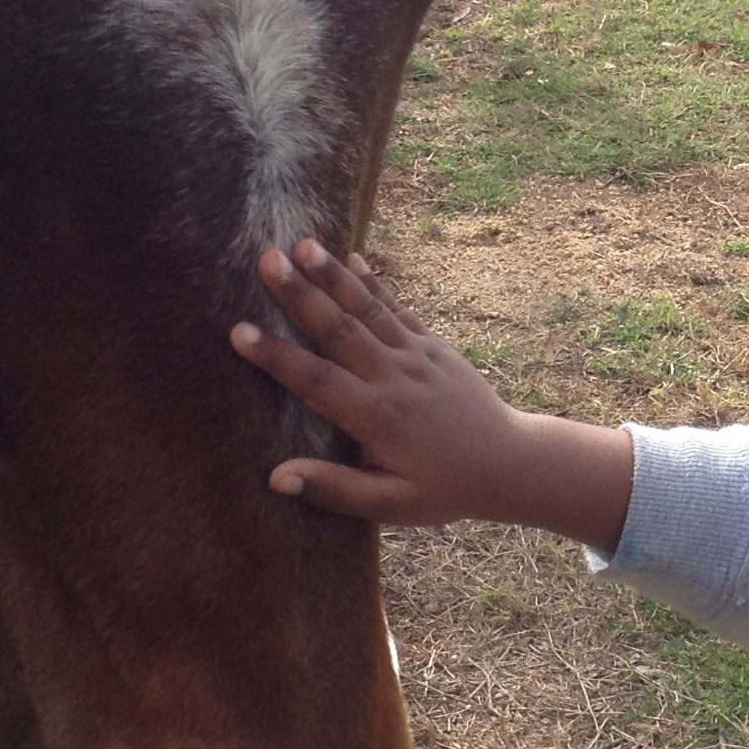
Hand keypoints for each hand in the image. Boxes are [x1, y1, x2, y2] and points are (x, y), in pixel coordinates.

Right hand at [230, 241, 634, 550]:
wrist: (509, 463)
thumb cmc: (445, 489)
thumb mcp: (392, 505)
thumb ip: (336, 490)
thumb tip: (277, 477)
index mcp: (377, 418)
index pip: (317, 382)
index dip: (277, 357)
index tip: (240, 331)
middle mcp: (394, 378)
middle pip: (339, 330)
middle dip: (300, 293)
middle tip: (266, 259)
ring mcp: (416, 356)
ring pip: (368, 309)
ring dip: (334, 275)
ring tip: (303, 244)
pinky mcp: (433, 346)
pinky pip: (398, 309)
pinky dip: (374, 283)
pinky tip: (352, 257)